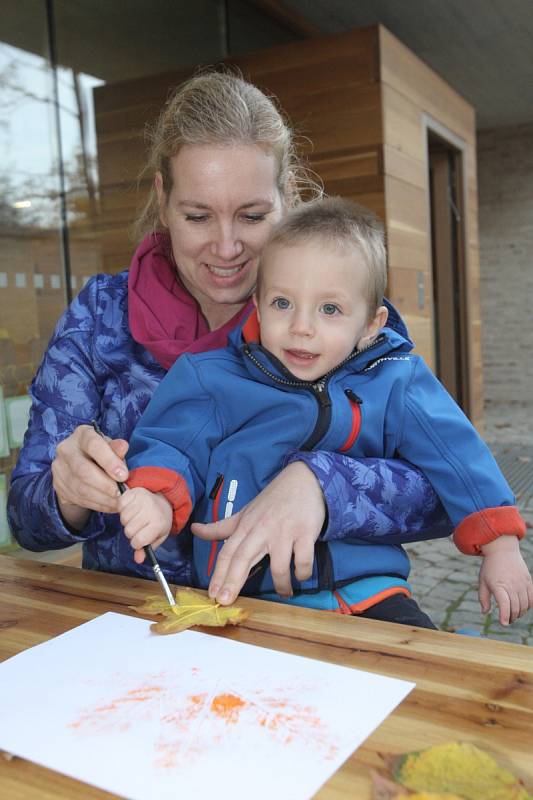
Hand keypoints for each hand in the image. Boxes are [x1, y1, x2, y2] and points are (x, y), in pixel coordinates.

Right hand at [51, 424, 129, 529]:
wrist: (79, 467)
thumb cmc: (101, 453)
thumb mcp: (110, 447)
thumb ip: (116, 448)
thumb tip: (123, 447)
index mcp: (82, 435)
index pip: (93, 445)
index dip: (109, 461)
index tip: (124, 475)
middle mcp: (66, 449)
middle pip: (83, 470)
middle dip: (105, 484)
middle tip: (122, 492)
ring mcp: (59, 469)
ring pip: (81, 488)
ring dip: (103, 498)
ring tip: (119, 502)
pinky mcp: (59, 486)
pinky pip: (79, 499)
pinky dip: (98, 504)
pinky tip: (110, 505)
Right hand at [118, 488, 172, 563]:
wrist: (163, 500)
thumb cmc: (159, 520)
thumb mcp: (158, 537)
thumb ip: (148, 549)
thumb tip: (138, 560)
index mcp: (158, 523)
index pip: (138, 541)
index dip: (137, 543)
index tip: (140, 539)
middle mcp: (150, 510)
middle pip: (128, 531)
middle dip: (131, 532)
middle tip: (139, 526)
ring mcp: (142, 499)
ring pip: (123, 519)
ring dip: (127, 520)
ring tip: (135, 516)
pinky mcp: (133, 492)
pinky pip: (119, 505)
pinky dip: (122, 508)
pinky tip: (131, 508)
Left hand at [191, 461, 324, 604]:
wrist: (303, 479)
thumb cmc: (272, 500)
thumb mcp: (245, 512)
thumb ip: (221, 527)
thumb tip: (194, 530)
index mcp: (246, 526)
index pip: (228, 552)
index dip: (218, 574)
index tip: (212, 594)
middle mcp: (262, 530)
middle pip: (243, 558)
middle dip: (233, 581)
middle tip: (225, 601)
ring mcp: (284, 532)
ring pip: (278, 566)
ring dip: (281, 584)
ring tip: (284, 592)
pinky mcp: (305, 533)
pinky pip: (303, 560)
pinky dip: (302, 571)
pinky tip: (301, 575)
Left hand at [478, 536, 532, 624]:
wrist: (502, 550)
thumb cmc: (490, 567)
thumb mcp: (482, 581)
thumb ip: (483, 598)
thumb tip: (485, 612)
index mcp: (498, 586)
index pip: (505, 605)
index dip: (505, 616)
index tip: (503, 623)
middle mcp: (511, 585)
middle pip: (515, 608)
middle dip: (511, 617)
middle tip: (507, 620)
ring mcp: (521, 583)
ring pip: (524, 605)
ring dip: (519, 613)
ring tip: (513, 614)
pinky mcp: (528, 581)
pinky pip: (532, 598)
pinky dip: (528, 606)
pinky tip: (522, 607)